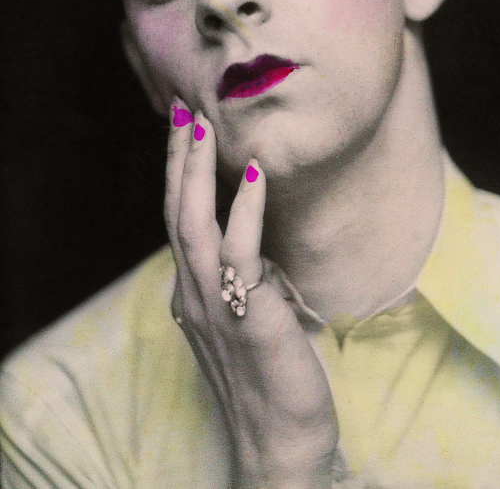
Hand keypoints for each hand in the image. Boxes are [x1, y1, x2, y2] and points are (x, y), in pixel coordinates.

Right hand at [165, 99, 338, 488]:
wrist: (281, 437)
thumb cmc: (271, 374)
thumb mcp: (245, 317)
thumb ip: (238, 280)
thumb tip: (248, 246)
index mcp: (192, 291)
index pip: (178, 218)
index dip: (179, 172)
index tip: (185, 128)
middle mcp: (192, 291)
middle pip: (175, 210)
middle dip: (178, 157)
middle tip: (183, 106)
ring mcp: (213, 302)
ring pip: (192, 222)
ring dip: (196, 170)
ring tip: (203, 124)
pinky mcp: (245, 312)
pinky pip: (239, 250)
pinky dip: (242, 208)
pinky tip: (254, 174)